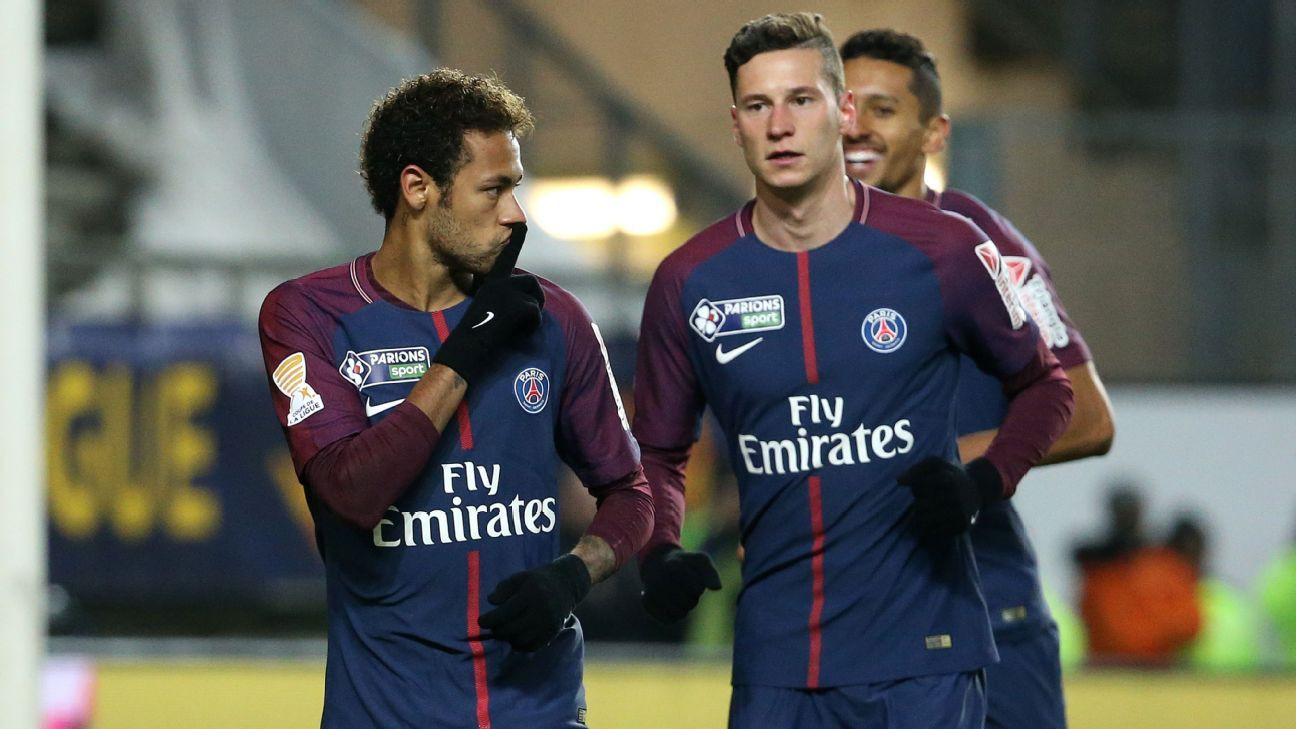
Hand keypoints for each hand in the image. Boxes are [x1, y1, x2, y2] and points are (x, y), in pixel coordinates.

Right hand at [433, 223, 543, 383]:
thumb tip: (518, 300)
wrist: (466, 348)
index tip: (521, 223)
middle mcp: (499, 283)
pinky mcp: (515, 305)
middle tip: (521, 318)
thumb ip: (500, 298)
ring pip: (535, 299)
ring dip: (531, 314)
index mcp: (492, 282)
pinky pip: (535, 315)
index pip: (507, 257)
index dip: (516, 240)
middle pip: (530, 284)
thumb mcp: (486, 308)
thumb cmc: (475, 333)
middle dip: (533, 300)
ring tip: (513, 327)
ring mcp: (507, 293)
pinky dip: (530, 326)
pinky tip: (513, 334)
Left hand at [478, 554, 590, 651]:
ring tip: (504, 631)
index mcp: (531, 594)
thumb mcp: (519, 577)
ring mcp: (548, 623)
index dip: (490, 619)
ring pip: (521, 640)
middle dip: (497, 630)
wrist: (567, 584)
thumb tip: (491, 601)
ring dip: (508, 638)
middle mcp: (541, 610)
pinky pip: (532, 646)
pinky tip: (516, 637)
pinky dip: (521, 645)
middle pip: (512, 628)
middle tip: (492, 627)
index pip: (506, 612)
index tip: (480, 621)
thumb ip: (503, 588)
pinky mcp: (553, 633)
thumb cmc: (537, 580)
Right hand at [639, 545, 721, 623]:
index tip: (693, 577)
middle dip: (693, 597)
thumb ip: (711, 572)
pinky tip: (671, 604)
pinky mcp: (648, 604)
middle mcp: (660, 579)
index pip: (698, 588)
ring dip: (684, 607)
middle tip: (685, 587)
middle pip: (690, 603)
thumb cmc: (684, 563)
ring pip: (680, 614)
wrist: (657, 563)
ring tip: (679, 595)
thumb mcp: (700, 561)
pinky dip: (674, 615)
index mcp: (674, 566)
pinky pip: (669, 620)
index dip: (699, 586)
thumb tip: (718, 588)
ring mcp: (652, 593)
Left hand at [898, 457, 1002, 536]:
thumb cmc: (950, 474)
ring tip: (930, 509)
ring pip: (924, 521)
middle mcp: (955, 498)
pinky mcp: (960, 527)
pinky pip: (933, 532)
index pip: (917, 489)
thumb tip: (899, 481)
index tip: (925, 486)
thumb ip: (916, 469)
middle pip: (919, 507)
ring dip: (922, 516)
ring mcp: (959, 514)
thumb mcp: (934, 464)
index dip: (917, 488)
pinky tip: (935, 518)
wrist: (977, 487)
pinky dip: (929, 527)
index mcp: (948, 480)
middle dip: (920, 502)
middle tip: (929, 499)